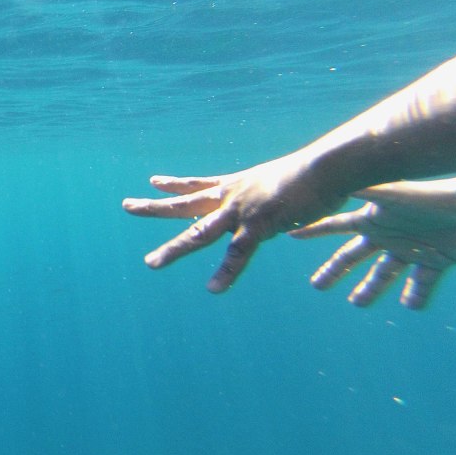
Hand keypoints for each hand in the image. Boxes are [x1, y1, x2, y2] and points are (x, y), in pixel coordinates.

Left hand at [122, 154, 345, 291]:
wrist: (329, 165)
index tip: (153, 182)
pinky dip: (226, 273)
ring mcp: (242, 211)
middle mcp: (232, 196)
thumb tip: (286, 206)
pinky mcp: (261, 226)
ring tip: (151, 264)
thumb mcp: (287, 181)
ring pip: (199, 233)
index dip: (175, 184)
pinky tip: (213, 289)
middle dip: (153, 207)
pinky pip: (238, 254)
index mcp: (237, 185)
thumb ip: (279, 195)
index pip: (198, 184)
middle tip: (126, 205)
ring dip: (174, 250)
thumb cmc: (318, 171)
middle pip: (184, 204)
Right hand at [290, 179, 455, 308]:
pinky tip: (410, 305)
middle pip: (353, 257)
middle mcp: (387, 235)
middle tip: (317, 286)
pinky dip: (417, 296)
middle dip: (334, 271)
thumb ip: (359, 188)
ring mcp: (410, 249)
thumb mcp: (389, 194)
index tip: (292, 234)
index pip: (335, 227)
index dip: (313, 231)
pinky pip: (422, 284)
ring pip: (384, 274)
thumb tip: (325, 177)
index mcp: (372, 220)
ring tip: (357, 303)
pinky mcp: (435, 261)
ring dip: (370, 289)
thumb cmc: (429, 197)